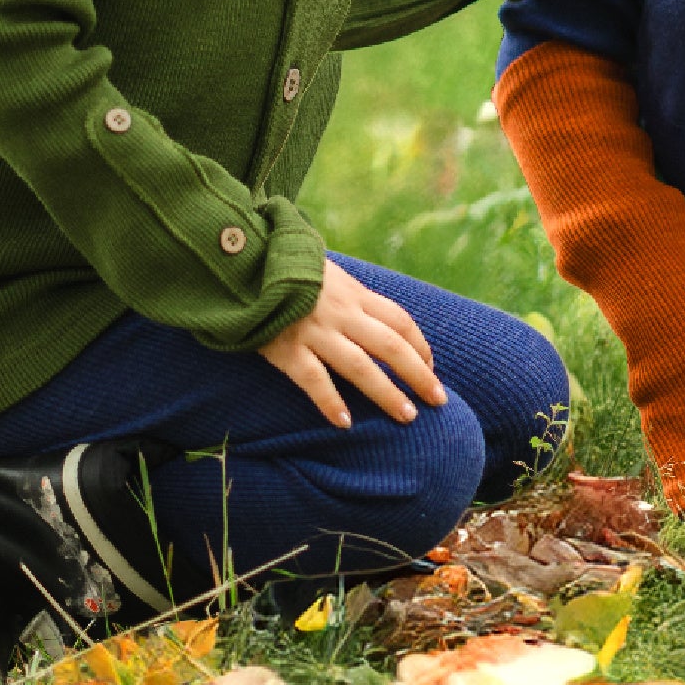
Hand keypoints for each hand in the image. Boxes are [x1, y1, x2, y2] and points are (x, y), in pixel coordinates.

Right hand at [259, 257, 446, 428]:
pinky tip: (345, 423)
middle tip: (438, 400)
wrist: (247, 261)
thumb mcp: (330, 276)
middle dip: (418, 374)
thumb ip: (352, 298)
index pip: (400, 321)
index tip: (431, 368)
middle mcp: (342, 312)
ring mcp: (315, 331)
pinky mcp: (287, 348)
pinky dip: (331, 402)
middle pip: (391, 346)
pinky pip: (315, 379)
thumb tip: (378, 321)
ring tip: (407, 416)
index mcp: (354, 294)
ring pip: (361, 367)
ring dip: (387, 393)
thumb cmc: (290, 272)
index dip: (420, 346)